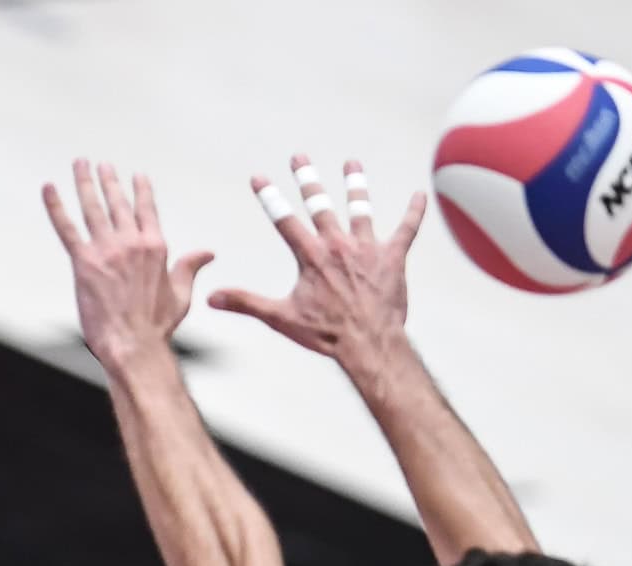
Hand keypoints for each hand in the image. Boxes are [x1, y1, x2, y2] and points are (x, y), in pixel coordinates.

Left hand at [42, 159, 214, 365]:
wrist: (133, 343)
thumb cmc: (156, 325)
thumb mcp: (182, 293)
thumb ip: (190, 267)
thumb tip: (207, 252)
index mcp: (156, 247)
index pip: (146, 210)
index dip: (140, 190)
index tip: (137, 175)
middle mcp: (131, 242)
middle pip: (117, 203)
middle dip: (109, 180)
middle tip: (101, 164)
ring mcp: (106, 250)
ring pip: (92, 207)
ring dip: (85, 182)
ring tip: (81, 164)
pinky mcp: (84, 262)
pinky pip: (66, 228)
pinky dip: (56, 207)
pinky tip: (49, 189)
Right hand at [207, 155, 426, 368]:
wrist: (368, 343)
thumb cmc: (325, 334)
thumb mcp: (280, 318)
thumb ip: (246, 303)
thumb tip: (211, 298)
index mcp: (310, 257)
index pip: (284, 220)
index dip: (270, 197)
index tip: (259, 177)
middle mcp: (337, 245)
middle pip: (320, 204)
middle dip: (307, 178)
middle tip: (299, 156)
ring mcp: (366, 249)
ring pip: (361, 209)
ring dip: (355, 185)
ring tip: (352, 164)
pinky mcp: (392, 258)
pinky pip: (406, 230)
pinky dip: (413, 212)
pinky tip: (420, 195)